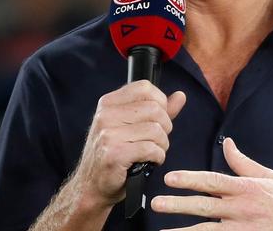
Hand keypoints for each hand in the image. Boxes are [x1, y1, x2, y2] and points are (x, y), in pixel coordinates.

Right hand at [73, 80, 186, 207]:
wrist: (91, 185)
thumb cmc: (114, 154)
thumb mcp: (131, 127)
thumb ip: (158, 110)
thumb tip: (180, 96)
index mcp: (109, 103)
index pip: (144, 87)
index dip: (160, 102)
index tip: (159, 117)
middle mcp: (106, 115)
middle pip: (155, 109)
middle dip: (165, 127)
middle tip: (158, 140)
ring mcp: (108, 134)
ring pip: (156, 130)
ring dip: (162, 145)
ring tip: (154, 152)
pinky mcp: (115, 154)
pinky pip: (151, 149)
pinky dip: (158, 157)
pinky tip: (150, 161)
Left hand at [151, 138, 272, 229]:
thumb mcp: (267, 177)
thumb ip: (243, 162)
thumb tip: (228, 142)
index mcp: (245, 189)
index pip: (213, 181)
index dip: (190, 179)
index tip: (170, 178)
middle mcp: (240, 209)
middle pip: (204, 206)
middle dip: (179, 205)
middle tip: (157, 204)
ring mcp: (240, 229)